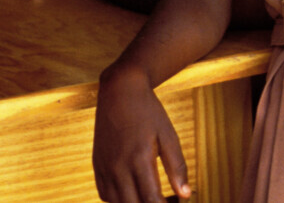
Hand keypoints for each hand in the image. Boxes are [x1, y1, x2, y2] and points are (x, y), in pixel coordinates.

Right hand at [94, 68, 190, 202]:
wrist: (120, 91)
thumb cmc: (148, 112)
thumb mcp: (168, 136)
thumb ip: (177, 167)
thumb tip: (186, 194)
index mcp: (139, 159)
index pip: (151, 200)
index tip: (175, 202)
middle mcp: (118, 167)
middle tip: (167, 201)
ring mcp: (104, 167)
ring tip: (151, 197)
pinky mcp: (97, 165)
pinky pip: (104, 194)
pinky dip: (119, 200)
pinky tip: (133, 192)